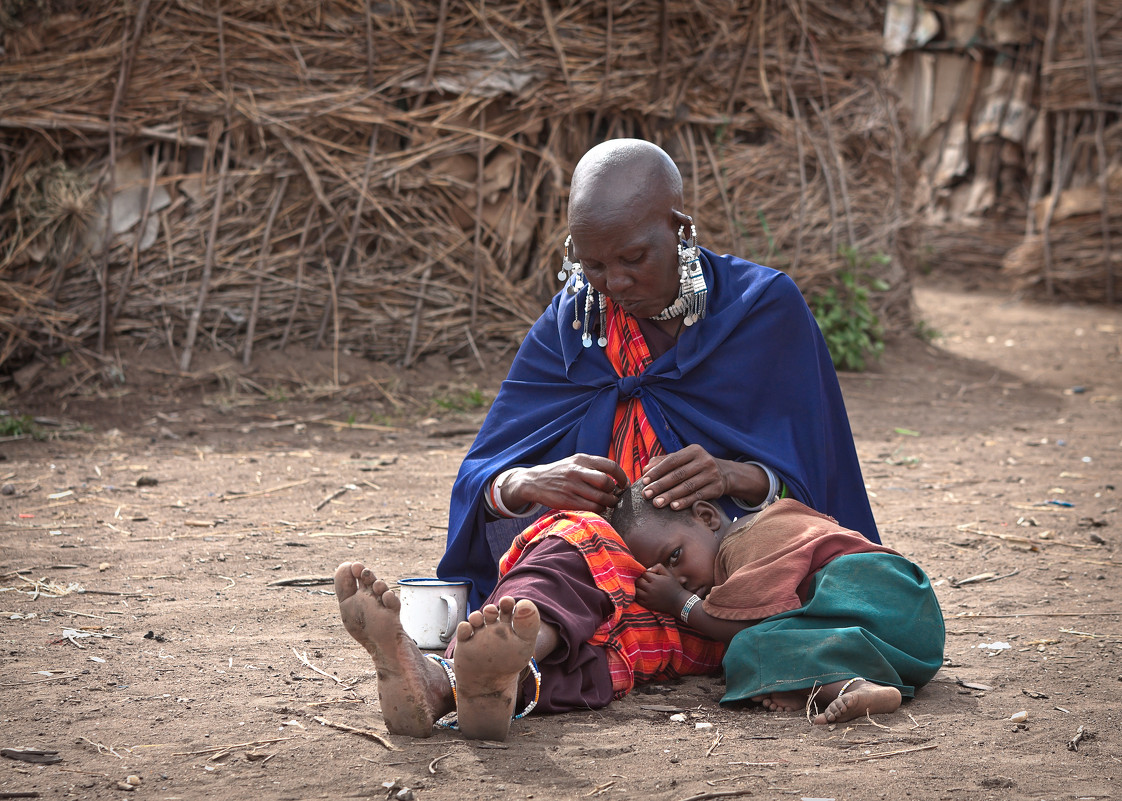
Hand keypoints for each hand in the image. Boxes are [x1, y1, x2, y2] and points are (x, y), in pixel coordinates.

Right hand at [503, 454, 628, 514]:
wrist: (535, 481)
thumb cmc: (561, 473)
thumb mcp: (575, 462)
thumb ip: (593, 467)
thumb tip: (617, 477)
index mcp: (582, 459)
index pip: (610, 465)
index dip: (622, 476)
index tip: (624, 484)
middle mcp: (577, 471)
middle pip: (606, 482)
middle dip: (614, 492)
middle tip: (615, 496)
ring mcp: (572, 487)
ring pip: (600, 498)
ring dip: (609, 503)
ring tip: (608, 503)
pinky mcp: (568, 501)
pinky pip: (591, 508)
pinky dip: (599, 510)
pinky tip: (598, 508)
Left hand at [635, 564, 689, 615]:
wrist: (678, 602)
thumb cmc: (673, 586)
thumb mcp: (668, 574)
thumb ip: (658, 567)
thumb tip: (648, 569)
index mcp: (655, 580)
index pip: (644, 574)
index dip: (646, 574)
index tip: (650, 577)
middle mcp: (650, 589)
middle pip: (638, 581)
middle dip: (641, 580)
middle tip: (646, 582)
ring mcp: (648, 598)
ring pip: (636, 590)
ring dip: (638, 587)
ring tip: (644, 587)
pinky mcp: (647, 605)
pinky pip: (637, 599)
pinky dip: (638, 596)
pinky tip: (643, 594)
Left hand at [639, 444, 728, 509]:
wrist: (723, 474)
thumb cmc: (695, 466)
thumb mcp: (682, 459)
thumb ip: (663, 462)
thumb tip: (645, 470)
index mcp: (693, 450)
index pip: (672, 461)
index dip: (657, 471)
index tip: (644, 481)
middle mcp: (704, 461)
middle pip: (678, 474)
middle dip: (660, 485)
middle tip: (646, 495)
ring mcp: (712, 474)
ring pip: (688, 486)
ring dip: (670, 496)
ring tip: (657, 503)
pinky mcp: (716, 488)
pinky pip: (698, 496)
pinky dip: (685, 502)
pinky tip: (674, 507)